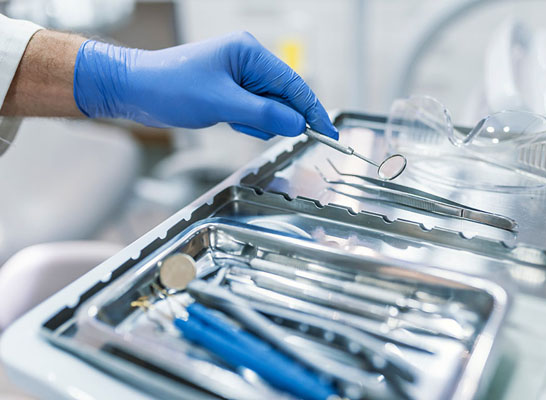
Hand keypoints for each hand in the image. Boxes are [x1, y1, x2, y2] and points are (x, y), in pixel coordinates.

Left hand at [73, 31, 337, 139]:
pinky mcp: (230, 90)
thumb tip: (298, 124)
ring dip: (259, 121)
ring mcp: (239, 76)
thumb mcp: (221, 102)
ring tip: (231, 120)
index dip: (313, 110)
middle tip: (267, 131)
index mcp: (249, 53)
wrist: (135, 90)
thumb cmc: (171, 87)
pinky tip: (229, 121)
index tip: (329, 131)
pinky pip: (254, 111)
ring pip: (269, 106)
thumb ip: (263, 113)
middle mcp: (248, 61)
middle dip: (281, 118)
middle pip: (284, 95)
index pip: (293, 84)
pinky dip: (248, 121)